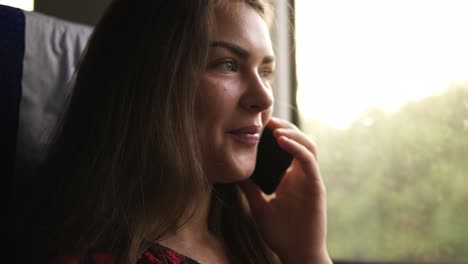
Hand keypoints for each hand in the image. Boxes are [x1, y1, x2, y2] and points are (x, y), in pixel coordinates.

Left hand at [240, 117, 331, 263]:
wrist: (297, 254)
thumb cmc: (280, 233)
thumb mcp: (259, 206)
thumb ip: (250, 189)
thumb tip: (235, 173)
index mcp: (291, 178)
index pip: (289, 148)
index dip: (278, 134)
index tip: (260, 126)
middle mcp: (302, 176)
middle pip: (300, 142)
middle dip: (286, 128)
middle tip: (267, 121)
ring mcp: (310, 180)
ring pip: (309, 146)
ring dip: (293, 133)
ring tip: (275, 128)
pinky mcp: (315, 187)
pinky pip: (309, 161)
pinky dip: (297, 148)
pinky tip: (282, 141)